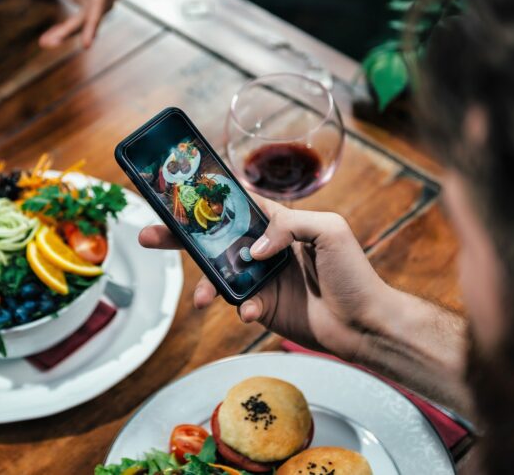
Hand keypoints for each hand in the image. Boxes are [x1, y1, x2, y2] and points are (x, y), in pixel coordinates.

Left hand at [34, 0, 121, 48]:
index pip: (100, 2)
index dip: (94, 23)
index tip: (87, 44)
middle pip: (91, 16)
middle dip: (71, 30)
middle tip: (47, 42)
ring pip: (85, 22)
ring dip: (66, 33)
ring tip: (45, 42)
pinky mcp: (92, 7)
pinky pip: (81, 23)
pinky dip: (66, 31)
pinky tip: (49, 39)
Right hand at [138, 197, 394, 359]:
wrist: (365, 324)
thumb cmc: (354, 272)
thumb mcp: (330, 230)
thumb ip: (289, 225)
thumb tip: (253, 250)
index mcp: (279, 222)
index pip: (237, 202)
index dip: (209, 195)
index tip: (177, 189)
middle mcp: (264, 247)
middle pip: (214, 237)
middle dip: (179, 235)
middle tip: (148, 234)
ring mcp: (260, 277)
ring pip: (218, 274)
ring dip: (204, 283)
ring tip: (201, 299)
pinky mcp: (261, 306)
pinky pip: (238, 304)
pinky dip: (240, 307)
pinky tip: (251, 311)